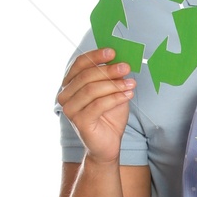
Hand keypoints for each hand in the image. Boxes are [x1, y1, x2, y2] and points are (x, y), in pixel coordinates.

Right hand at [58, 48, 134, 163]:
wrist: (108, 144)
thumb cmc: (109, 117)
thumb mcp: (112, 92)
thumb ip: (113, 78)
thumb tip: (121, 61)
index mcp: (70, 84)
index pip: (79, 64)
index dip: (95, 56)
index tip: (112, 52)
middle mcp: (65, 95)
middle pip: (86, 76)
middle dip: (108, 70)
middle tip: (126, 67)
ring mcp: (70, 109)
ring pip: (91, 90)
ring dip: (114, 84)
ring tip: (131, 83)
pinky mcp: (79, 121)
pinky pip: (98, 105)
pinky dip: (115, 98)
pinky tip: (128, 95)